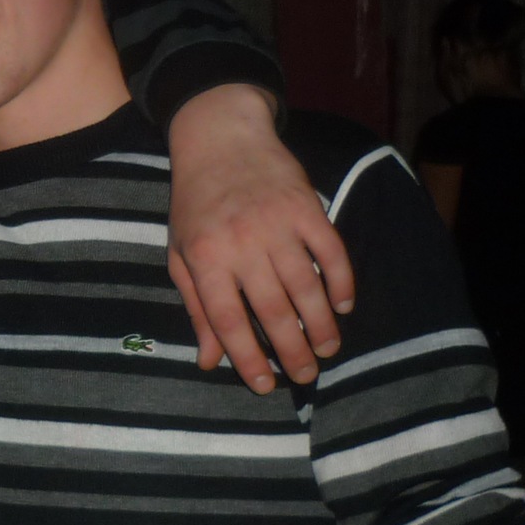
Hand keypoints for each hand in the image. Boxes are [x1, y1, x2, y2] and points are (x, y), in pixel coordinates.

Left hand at [163, 85, 354, 392]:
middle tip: (305, 374)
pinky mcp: (307, 207)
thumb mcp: (182, 255)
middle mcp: (242, 244)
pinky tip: (343, 306)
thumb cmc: (195, 203)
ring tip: (327, 349)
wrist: (221, 140)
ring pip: (307, 287)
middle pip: (273, 311)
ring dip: (321, 324)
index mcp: (206, 258)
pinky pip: (332, 253)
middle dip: (292, 350)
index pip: (229, 321)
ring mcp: (278, 224)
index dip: (247, 358)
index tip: (264, 385)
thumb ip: (196, 308)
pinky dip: (342, 283)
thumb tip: (209, 361)